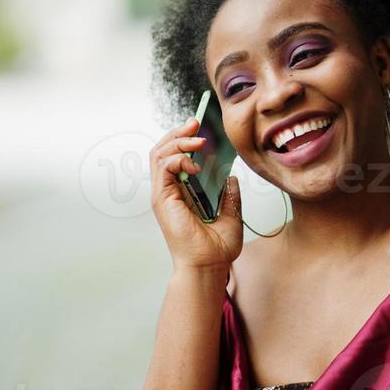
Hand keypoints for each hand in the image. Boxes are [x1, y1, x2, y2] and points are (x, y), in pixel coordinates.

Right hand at [149, 117, 242, 272]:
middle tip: (196, 123)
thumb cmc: (216, 248)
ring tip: (197, 140)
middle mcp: (168, 191)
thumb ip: (229, 195)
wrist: (209, 266)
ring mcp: (163, 195)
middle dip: (177, 133)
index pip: (174, 157)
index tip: (200, 127)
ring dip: (177, 142)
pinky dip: (177, 159)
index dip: (183, 139)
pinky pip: (163, 169)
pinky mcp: (162, 200)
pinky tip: (194, 163)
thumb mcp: (230, 214)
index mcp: (181, 193)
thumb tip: (230, 177)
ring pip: (159, 155)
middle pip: (162, 150)